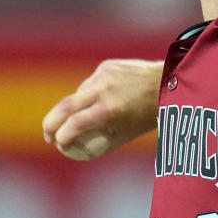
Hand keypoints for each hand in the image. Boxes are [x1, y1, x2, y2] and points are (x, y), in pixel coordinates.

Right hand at [42, 59, 163, 159]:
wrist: (169, 83)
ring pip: (77, 95)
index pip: (74, 124)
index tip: (59, 144)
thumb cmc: (149, 115)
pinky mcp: (106, 66)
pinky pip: (90, 84)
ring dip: (73, 110)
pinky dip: (89, 95)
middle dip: (51, 123)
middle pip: (64, 107)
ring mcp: (104, 75)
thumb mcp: (127, 134)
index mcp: (110, 110)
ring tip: (86, 119)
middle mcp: (104, 90)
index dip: (61, 136)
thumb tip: (80, 151)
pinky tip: (102, 100)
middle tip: (49, 135)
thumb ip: (103, 142)